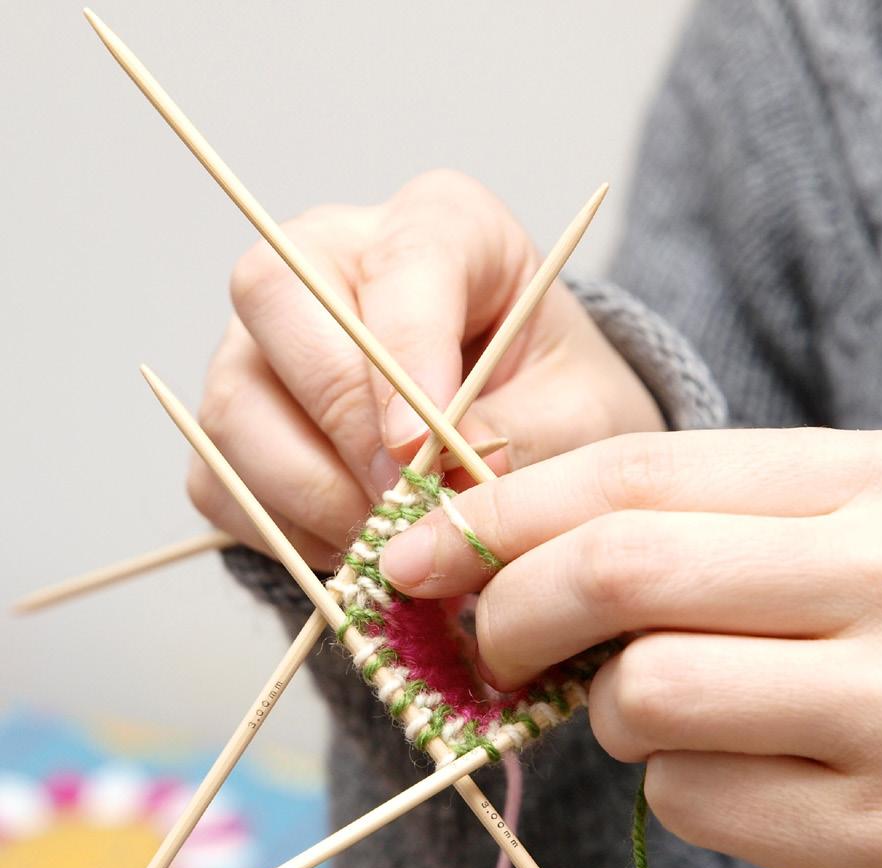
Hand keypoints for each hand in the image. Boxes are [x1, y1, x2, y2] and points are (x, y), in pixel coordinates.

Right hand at [188, 170, 661, 568]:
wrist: (523, 439)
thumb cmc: (554, 406)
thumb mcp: (577, 416)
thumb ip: (517, 436)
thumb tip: (433, 477)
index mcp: (441, 225)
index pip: (404, 258)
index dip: (406, 355)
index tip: (424, 447)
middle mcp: (332, 259)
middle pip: (276, 297)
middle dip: (340, 419)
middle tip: (402, 500)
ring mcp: (267, 339)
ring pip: (235, 402)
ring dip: (311, 492)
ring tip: (389, 540)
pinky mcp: (238, 420)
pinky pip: (221, 479)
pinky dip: (284, 530)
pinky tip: (355, 545)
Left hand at [379, 427, 881, 867]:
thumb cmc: (868, 630)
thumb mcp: (799, 541)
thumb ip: (664, 528)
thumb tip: (470, 549)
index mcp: (867, 480)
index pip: (636, 472)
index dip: (500, 514)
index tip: (414, 553)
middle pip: (621, 572)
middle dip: (511, 611)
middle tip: (491, 646)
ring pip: (643, 695)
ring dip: (608, 713)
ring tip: (661, 711)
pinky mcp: (876, 826)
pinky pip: (686, 798)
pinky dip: (671, 787)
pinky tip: (737, 774)